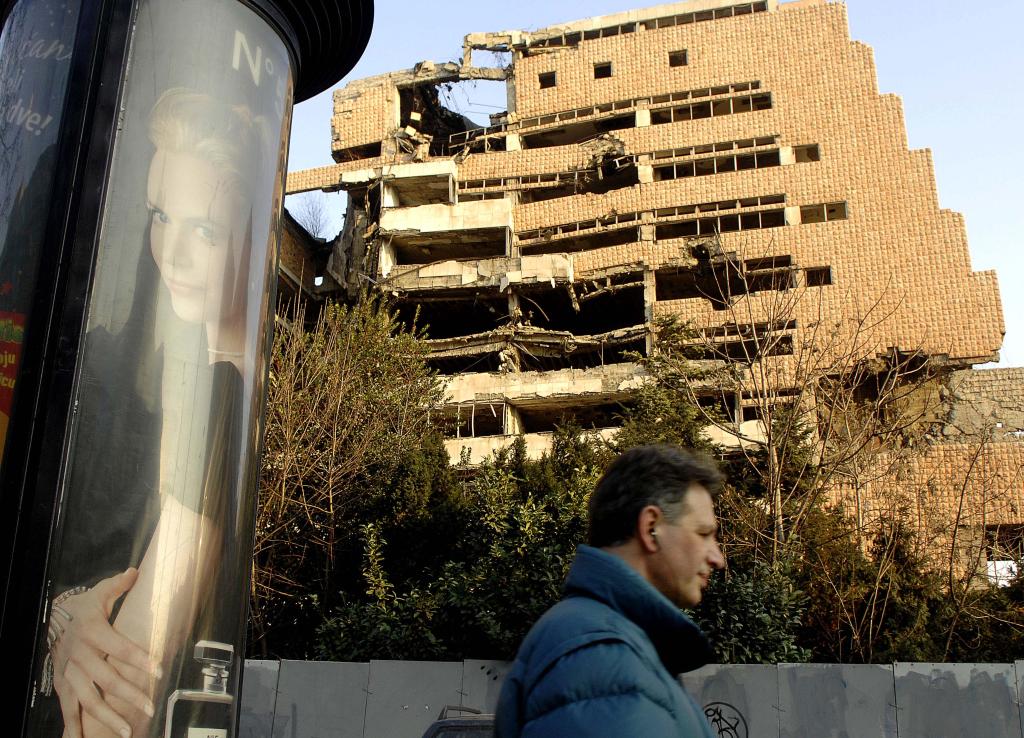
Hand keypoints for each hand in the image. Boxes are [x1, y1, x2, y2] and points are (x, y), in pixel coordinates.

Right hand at [51, 569, 160, 737]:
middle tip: (150, 706)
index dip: (139, 660)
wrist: (50, 622)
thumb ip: (118, 585)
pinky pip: (68, 710)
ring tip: (127, 731)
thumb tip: (136, 571)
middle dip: (129, 695)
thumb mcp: (99, 593)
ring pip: (89, 699)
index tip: (159, 670)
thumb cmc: (82, 609)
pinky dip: (74, 728)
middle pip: (107, 679)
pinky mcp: (62, 686)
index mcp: (93, 633)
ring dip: (108, 718)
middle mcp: (81, 656)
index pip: (120, 648)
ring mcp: (70, 674)